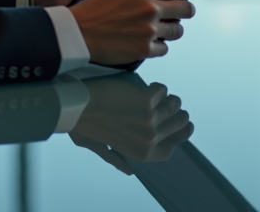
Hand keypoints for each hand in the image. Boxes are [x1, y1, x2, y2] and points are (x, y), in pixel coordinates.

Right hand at [69, 0, 194, 65]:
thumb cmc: (92, 11)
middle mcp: (150, 7)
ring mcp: (150, 29)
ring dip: (171, 31)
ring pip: (177, 31)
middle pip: (185, 9)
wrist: (77, 32)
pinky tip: (147, 44)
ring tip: (163, 32)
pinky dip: (157, 47)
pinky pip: (164, 49)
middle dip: (184, 12)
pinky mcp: (145, 49)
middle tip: (181, 15)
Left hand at [69, 75, 193, 171]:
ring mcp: (150, 120)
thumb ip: (117, 161)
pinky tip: (148, 87)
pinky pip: (163, 91)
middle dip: (177, 111)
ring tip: (158, 94)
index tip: (177, 122)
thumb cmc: (84, 125)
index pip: (174, 146)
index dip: (179, 132)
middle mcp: (150, 139)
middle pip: (181, 124)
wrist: (78, 105)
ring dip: (168, 97)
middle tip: (169, 103)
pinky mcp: (147, 101)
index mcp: (143, 154)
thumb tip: (129, 172)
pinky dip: (157, 87)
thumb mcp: (102, 149)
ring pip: (175, 105)